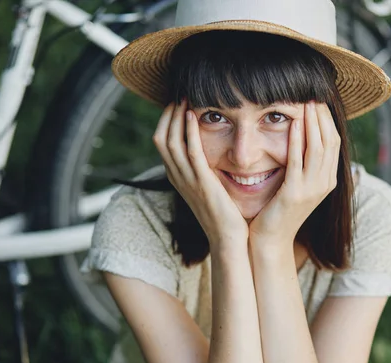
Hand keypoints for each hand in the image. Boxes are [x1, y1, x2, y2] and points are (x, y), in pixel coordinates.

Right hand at [153, 101, 248, 243]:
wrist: (230, 240)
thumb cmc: (225, 215)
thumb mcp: (210, 188)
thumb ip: (206, 170)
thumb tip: (211, 154)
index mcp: (179, 178)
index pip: (162, 143)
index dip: (166, 121)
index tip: (177, 103)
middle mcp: (178, 177)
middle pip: (161, 138)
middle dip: (167, 115)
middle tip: (178, 95)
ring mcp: (188, 180)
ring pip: (171, 142)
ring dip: (175, 117)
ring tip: (183, 98)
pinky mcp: (202, 183)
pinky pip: (191, 152)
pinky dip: (188, 132)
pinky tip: (193, 115)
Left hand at [248, 102, 340, 245]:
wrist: (270, 240)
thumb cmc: (277, 210)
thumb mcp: (296, 184)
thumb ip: (301, 163)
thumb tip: (300, 137)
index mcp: (327, 179)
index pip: (333, 141)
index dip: (327, 119)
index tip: (317, 99)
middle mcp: (325, 183)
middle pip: (330, 140)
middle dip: (322, 116)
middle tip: (313, 94)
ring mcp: (312, 189)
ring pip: (318, 148)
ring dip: (312, 123)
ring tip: (306, 102)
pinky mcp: (295, 194)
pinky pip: (299, 162)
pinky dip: (297, 141)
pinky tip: (293, 124)